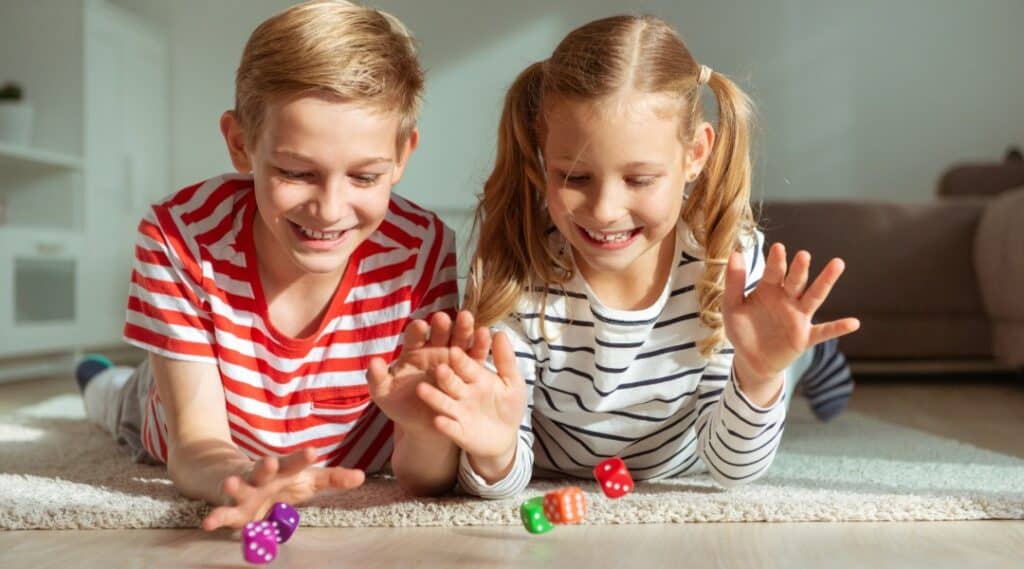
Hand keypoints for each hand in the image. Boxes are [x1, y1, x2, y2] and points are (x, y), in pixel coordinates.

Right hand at [201, 447, 363, 530]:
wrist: (234, 477)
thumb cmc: (278, 480)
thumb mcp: (306, 480)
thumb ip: (332, 479)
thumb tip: (362, 476)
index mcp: (282, 470)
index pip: (294, 462)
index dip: (302, 458)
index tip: (313, 451)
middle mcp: (262, 478)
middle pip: (263, 470)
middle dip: (266, 466)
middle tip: (269, 462)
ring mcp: (244, 492)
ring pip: (238, 488)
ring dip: (235, 485)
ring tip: (230, 483)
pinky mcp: (231, 509)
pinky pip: (222, 513)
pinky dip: (215, 518)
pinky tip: (208, 523)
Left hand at [367, 311, 490, 434]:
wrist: (423, 426)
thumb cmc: (401, 407)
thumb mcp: (385, 395)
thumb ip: (377, 378)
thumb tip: (374, 362)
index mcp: (414, 352)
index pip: (415, 337)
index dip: (417, 331)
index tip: (420, 326)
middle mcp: (434, 351)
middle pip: (439, 334)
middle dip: (442, 325)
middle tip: (444, 317)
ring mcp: (452, 360)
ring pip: (459, 340)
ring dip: (463, 329)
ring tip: (466, 318)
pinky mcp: (468, 372)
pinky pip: (475, 357)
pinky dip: (480, 345)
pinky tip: (485, 334)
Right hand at [416, 327, 526, 465]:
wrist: (505, 436)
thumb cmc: (508, 405)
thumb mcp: (512, 381)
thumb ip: (505, 359)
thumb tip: (499, 332)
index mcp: (473, 374)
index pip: (464, 362)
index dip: (460, 356)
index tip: (455, 349)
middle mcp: (460, 390)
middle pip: (449, 380)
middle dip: (444, 374)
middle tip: (439, 367)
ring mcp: (456, 410)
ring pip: (442, 401)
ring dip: (433, 397)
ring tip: (421, 390)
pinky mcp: (456, 430)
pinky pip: (448, 427)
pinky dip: (444, 425)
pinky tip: (437, 422)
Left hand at [723, 243, 859, 384]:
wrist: (751, 360)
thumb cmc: (742, 330)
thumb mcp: (732, 307)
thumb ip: (734, 282)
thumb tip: (735, 253)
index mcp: (769, 290)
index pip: (774, 273)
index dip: (776, 261)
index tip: (778, 247)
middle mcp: (787, 300)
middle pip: (796, 281)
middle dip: (800, 269)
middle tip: (804, 255)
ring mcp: (798, 317)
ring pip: (814, 297)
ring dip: (825, 282)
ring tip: (837, 264)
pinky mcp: (805, 337)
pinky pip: (823, 332)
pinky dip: (838, 328)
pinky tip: (853, 323)